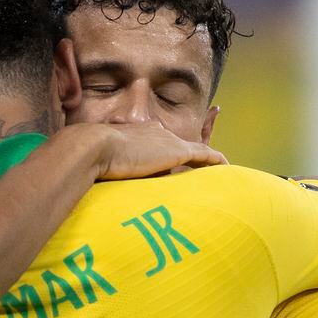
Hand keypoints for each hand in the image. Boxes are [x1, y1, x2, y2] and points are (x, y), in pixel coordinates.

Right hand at [95, 121, 226, 179]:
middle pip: (179, 144)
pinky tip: (226, 168)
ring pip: (194, 150)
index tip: (168, 159)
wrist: (95, 146)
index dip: (166, 150)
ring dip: (205, 160)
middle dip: (190, 154)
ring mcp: (168, 140)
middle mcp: (156, 132)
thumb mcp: (105, 160)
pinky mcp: (177, 151)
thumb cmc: (91, 157)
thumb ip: (118, 167)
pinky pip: (205, 155)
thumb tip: (120, 185)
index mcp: (139, 132)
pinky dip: (216, 161)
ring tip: (217, 172)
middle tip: (203, 164)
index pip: (159, 141)